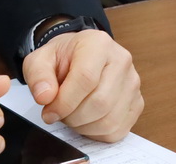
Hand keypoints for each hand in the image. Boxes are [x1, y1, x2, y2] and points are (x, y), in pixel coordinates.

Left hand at [21, 29, 142, 141]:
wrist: (79, 57)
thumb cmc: (62, 58)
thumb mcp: (40, 59)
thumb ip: (38, 75)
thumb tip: (45, 97)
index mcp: (98, 43)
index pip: (86, 78)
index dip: (64, 101)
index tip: (48, 111)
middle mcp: (121, 61)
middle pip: (100, 102)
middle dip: (72, 116)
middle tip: (58, 113)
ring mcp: (132, 83)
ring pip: (109, 120)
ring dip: (83, 126)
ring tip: (70, 114)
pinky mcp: (137, 103)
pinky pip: (117, 129)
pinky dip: (96, 132)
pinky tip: (84, 119)